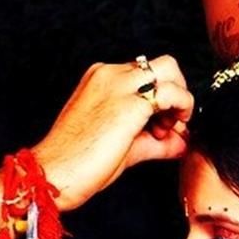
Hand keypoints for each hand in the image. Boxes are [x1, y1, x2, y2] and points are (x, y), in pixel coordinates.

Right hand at [33, 55, 193, 210]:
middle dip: (176, 90)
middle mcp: (109, 75)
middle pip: (163, 65)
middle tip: (169, 123)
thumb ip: (154, 141)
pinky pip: (172, 92)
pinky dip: (182, 108)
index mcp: (101, 79)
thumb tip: (181, 142)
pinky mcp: (131, 104)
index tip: (159, 126)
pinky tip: (171, 130)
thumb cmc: (77, 162)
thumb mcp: (123, 146)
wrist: (55, 173)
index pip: (145, 75)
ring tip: (168, 128)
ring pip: (170, 70)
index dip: (161, 99)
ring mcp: (119, 85)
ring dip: (180, 98)